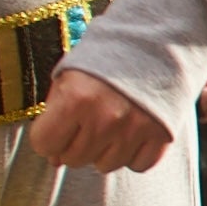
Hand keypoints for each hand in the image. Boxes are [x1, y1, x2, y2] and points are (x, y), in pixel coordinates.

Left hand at [31, 66, 169, 172]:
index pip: (44, 144)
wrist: (160, 39)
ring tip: (113, 122)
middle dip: (75, 143)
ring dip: (105, 149)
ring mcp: (135, 130)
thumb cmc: (108, 56)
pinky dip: (134, 153)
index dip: (47, 135)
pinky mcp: (162, 136)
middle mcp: (105, 119)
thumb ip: (56, 114)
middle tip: (88, 120)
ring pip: (105, 165)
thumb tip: (54, 159)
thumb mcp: (70, 74)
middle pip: (73, 159)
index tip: (58, 124)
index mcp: (76, 99)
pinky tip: (134, 130)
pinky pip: (138, 165)